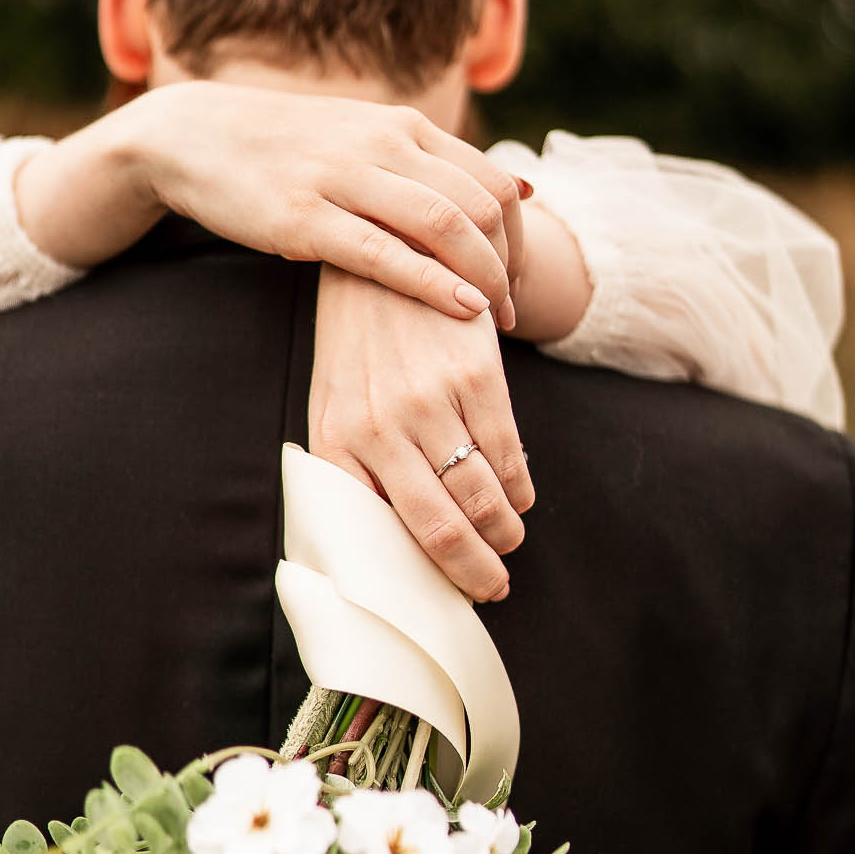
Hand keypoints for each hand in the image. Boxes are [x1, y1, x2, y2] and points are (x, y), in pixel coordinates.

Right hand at [128, 82, 527, 324]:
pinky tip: (462, 310)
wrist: (195, 135)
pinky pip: (384, 253)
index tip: (519, 278)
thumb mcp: (368, 139)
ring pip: (444, 224)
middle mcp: (383, 145)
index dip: (521, 236)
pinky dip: (433, 283)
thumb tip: (520, 187)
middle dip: (509, 264)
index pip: (492, 180)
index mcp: (404, 126)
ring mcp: (343, 179)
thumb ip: (436, 165)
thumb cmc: (290, 149)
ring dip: (483, 278)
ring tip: (497, 320)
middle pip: (480, 205)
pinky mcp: (304, 219)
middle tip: (514, 310)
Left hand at [309, 269, 534, 601]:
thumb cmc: (357, 350)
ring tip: (509, 540)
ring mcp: (429, 401)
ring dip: (505, 533)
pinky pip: (508, 454)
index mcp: (337, 444)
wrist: (383, 257)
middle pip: (442, 530)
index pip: (380, 537)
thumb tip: (385, 548)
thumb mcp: (334, 407)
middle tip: (493, 588)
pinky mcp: (475, 375)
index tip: (445, 596)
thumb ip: (355, 470)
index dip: (419, 579)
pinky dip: (520, 488)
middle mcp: (380, 428)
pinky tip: (519, 497)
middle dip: (476, 574)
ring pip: (483, 498)